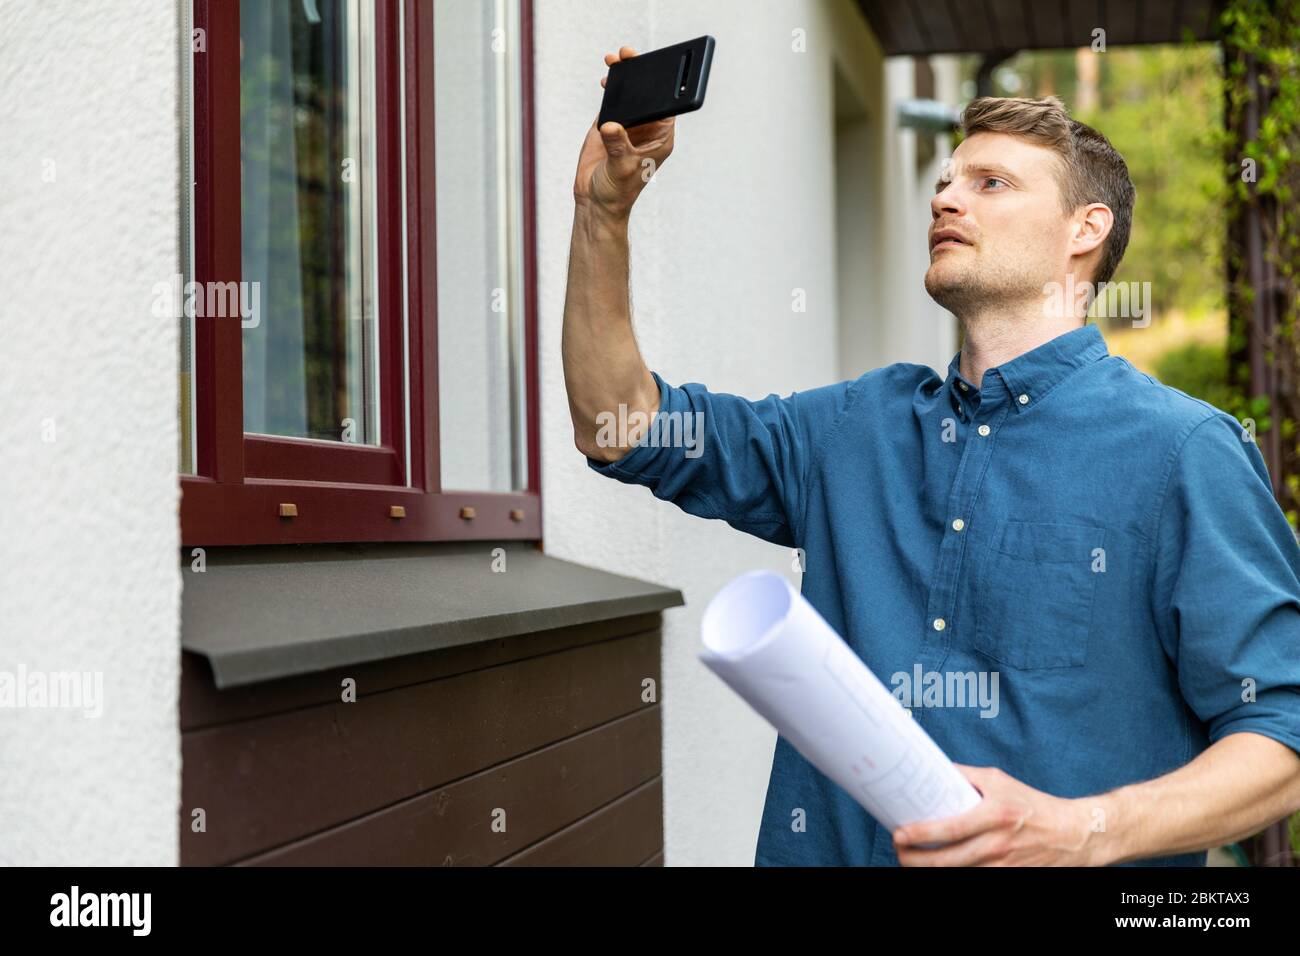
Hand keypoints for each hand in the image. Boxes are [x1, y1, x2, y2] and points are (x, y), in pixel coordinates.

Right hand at [573, 45, 675, 219]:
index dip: (664, 86)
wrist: (595, 200)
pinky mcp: (609, 125)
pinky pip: (613, 100)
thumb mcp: (622, 168)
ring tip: (615, 61)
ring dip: (623, 77)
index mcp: (660, 139)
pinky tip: (607, 76)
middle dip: (640, 74)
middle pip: (647, 95)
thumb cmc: (617, 191)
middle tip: (630, 56)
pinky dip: (610, 87)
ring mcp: (628, 125)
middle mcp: (647, 129)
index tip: (658, 68)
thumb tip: (612, 125)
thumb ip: (618, 145)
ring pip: (630, 95)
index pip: (667, 106)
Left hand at [892, 765, 1099, 865]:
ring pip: (957, 875)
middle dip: (913, 860)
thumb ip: (966, 776)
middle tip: (899, 851)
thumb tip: (931, 768)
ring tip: (911, 861)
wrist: (1073, 833)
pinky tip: (939, 869)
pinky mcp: (1010, 879)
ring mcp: (1004, 866)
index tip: (898, 833)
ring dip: (928, 870)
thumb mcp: (999, 781)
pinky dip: (953, 876)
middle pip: (946, 861)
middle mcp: (999, 843)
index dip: (919, 834)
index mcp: (995, 814)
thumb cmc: (1031, 804)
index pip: (950, 829)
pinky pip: (974, 880)